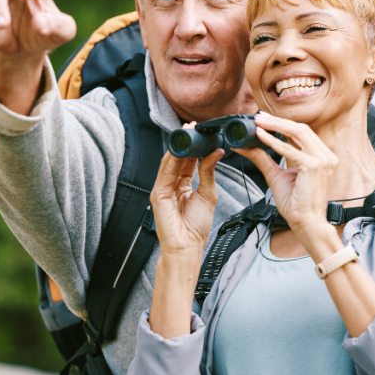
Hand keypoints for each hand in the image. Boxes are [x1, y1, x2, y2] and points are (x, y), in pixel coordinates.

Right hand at [150, 142, 223, 257]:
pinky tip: (181, 150)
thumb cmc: (196, 228)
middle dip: (185, 142)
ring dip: (178, 147)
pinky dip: (172, 160)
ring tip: (188, 134)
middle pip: (177, 158)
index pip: (187, 161)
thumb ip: (209, 172)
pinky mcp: (158, 194)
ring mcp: (162, 189)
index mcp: (183, 185)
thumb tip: (216, 152)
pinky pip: (165, 174)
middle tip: (193, 127)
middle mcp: (171, 185)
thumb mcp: (208, 194)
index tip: (201, 132)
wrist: (187, 248)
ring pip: (169, 163)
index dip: (194, 146)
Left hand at [233, 112, 338, 247]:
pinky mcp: (314, 166)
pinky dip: (273, 141)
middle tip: (258, 116)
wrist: (306, 222)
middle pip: (300, 129)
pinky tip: (261, 136)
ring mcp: (323, 160)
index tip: (265, 118)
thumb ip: (263, 158)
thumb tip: (246, 146)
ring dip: (276, 126)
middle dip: (277, 121)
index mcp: (322, 156)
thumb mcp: (276, 175)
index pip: (302, 133)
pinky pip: (290, 150)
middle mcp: (326, 155)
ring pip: (297, 133)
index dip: (282, 123)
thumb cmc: (296, 203)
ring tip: (259, 122)